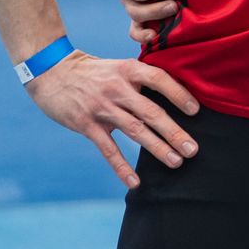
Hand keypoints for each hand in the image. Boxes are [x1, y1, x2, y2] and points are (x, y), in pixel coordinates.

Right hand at [26, 50, 198, 187]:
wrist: (52, 72)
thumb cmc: (94, 71)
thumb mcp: (120, 66)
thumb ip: (143, 79)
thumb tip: (177, 92)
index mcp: (129, 70)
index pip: (159, 79)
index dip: (178, 94)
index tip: (196, 110)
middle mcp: (117, 88)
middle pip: (151, 112)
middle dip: (174, 132)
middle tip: (193, 149)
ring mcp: (102, 108)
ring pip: (134, 131)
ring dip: (157, 148)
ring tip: (176, 162)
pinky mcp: (87, 125)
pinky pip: (108, 149)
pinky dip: (121, 167)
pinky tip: (135, 181)